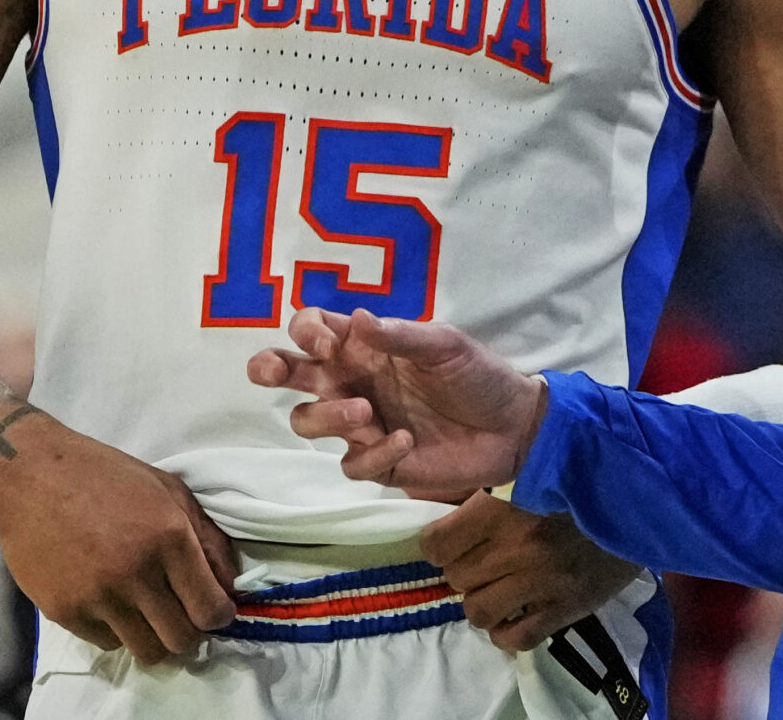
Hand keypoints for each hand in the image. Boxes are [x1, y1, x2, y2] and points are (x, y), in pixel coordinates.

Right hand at [0, 414, 238, 662]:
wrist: (30, 473)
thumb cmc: (104, 474)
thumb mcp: (168, 489)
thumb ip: (207, 536)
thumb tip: (230, 585)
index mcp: (169, 536)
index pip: (210, 608)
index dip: (219, 617)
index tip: (214, 611)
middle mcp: (136, 572)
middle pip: (181, 640)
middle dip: (190, 633)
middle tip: (183, 614)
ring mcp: (97, 596)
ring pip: (146, 651)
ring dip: (155, 637)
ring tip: (150, 614)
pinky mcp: (65, 611)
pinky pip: (107, 642)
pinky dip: (118, 629)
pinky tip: (113, 601)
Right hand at [247, 307, 546, 499]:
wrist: (512, 427)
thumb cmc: (478, 376)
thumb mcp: (446, 345)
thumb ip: (401, 335)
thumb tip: (355, 319)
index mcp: (365, 347)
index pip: (313, 330)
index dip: (305, 333)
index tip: (326, 345)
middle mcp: (352, 382)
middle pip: (291, 375)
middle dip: (270, 368)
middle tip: (272, 373)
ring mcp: (361, 425)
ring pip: (308, 421)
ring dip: (327, 416)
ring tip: (366, 413)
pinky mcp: (378, 463)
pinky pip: (350, 464)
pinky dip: (372, 454)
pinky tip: (405, 441)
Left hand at [420, 493, 638, 650]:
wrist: (641, 499)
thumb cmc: (579, 477)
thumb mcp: (530, 469)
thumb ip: (490, 484)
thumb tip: (448, 501)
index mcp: (503, 507)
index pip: (437, 544)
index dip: (439, 544)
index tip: (451, 540)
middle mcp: (518, 546)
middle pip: (457, 577)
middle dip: (464, 570)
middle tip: (483, 560)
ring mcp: (543, 581)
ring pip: (478, 611)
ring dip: (483, 602)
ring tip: (498, 588)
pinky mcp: (568, 607)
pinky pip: (517, 638)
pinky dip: (507, 633)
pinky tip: (515, 615)